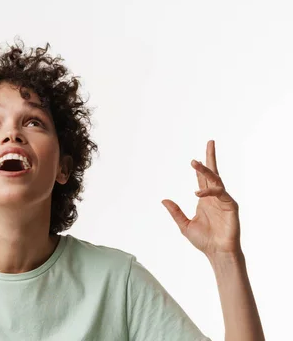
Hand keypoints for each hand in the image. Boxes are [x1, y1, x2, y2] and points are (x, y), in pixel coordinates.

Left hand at [161, 140, 240, 257]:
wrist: (217, 253)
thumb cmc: (204, 240)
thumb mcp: (184, 225)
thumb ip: (175, 212)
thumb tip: (163, 200)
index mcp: (204, 199)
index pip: (203, 179)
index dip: (201, 167)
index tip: (196, 158)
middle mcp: (214, 197)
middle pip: (213, 173)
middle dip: (211, 157)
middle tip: (210, 142)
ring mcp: (223, 200)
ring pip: (216, 180)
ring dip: (206, 170)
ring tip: (195, 162)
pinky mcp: (231, 206)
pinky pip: (220, 194)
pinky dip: (209, 191)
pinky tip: (198, 193)